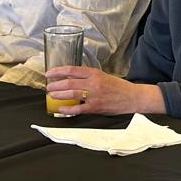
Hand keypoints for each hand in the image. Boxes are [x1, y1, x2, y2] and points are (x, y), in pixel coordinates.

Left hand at [45, 65, 160, 116]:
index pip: (72, 70)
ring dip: (59, 94)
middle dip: (55, 84)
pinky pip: (78, 109)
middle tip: (48, 86)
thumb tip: (72, 78)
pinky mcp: (95, 107)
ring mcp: (94, 96)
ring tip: (51, 95)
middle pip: (69, 82)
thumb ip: (89, 77)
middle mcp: (93, 83)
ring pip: (71, 94)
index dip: (58, 71)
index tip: (50, 73)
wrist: (132, 97)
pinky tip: (61, 109)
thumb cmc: (119, 87)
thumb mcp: (104, 76)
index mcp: (95, 73)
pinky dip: (68, 110)